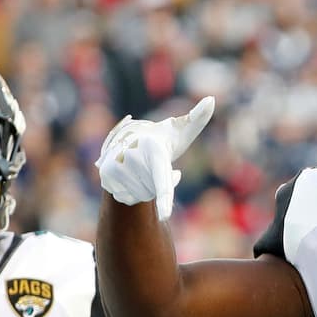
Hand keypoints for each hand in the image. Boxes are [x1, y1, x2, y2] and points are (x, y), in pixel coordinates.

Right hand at [96, 97, 214, 219]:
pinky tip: (130, 176)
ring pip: (139, 196)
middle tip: (151, 166)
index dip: (164, 199)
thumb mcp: (181, 132)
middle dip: (156, 185)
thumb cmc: (162, 139)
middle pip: (152, 192)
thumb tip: (211, 98)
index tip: (165, 217)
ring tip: (140, 169)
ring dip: (144, 188)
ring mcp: (115, 165)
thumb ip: (197, 118)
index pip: (162, 180)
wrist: (128, 139)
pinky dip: (131, 191)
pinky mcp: (105, 174)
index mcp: (154, 148)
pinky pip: (126, 197)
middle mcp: (132, 156)